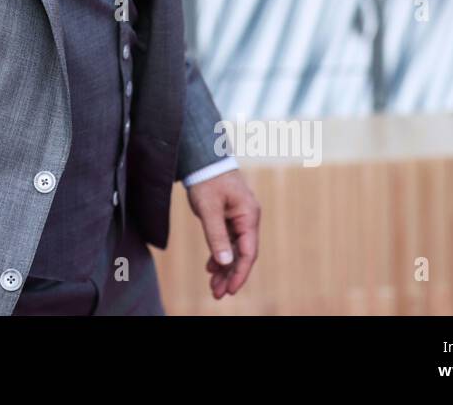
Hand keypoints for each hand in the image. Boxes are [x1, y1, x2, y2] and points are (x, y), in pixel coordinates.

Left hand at [187, 169, 259, 299]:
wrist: (203, 159)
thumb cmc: (207, 180)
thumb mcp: (208, 209)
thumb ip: (216, 235)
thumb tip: (224, 262)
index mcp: (248, 216)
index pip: (248, 252)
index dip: (240, 273)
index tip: (230, 290)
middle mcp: (248, 219)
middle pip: (242, 254)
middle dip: (230, 275)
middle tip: (218, 294)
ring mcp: (239, 219)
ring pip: (234, 250)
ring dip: (224, 268)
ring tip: (214, 287)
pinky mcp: (229, 218)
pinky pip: (228, 241)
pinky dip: (220, 254)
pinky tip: (211, 267)